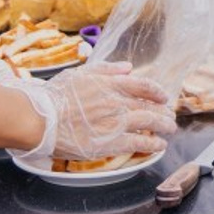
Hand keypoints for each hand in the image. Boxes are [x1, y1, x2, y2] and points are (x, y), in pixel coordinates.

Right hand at [14, 61, 175, 162]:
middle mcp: (118, 101)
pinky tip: (159, 146)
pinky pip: (138, 143)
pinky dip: (152, 144)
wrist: (43, 118)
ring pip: (148, 122)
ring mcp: (116, 122)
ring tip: (169, 129)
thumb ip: (108, 69)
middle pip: (149, 105)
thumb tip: (128, 67)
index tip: (164, 97)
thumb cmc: (58, 95)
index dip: (157, 91)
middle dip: (163, 111)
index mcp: (112, 83)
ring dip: (163, 126)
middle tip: (170, 116)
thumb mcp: (83, 73)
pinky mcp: (110, 142)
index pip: (144, 85)